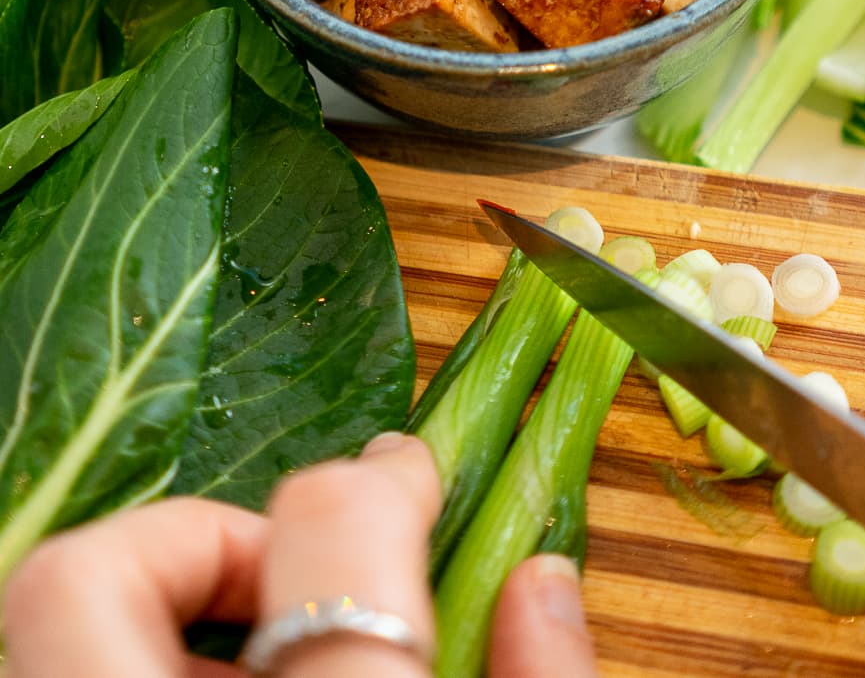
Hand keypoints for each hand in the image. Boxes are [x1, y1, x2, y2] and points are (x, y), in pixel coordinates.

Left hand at [2, 433, 597, 677]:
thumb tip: (541, 582)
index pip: (328, 541)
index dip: (381, 485)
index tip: (413, 479)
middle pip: (84, 577)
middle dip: (197, 540)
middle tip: (291, 579)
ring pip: (47, 627)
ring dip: (161, 613)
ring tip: (268, 664)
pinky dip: (134, 666)